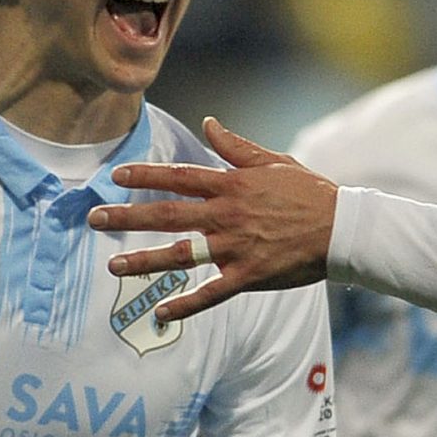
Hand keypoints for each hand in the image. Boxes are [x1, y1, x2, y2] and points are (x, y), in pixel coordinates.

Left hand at [90, 119, 336, 323]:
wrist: (342, 229)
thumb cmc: (310, 192)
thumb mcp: (273, 161)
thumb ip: (236, 147)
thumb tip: (209, 123)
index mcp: (231, 184)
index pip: (178, 177)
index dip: (145, 176)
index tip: (115, 177)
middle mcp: (227, 214)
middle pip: (167, 214)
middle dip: (127, 216)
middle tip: (94, 219)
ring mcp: (236, 247)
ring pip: (181, 254)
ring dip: (145, 260)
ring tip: (113, 266)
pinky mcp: (248, 276)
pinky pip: (211, 293)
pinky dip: (186, 305)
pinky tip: (161, 312)